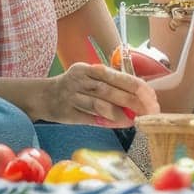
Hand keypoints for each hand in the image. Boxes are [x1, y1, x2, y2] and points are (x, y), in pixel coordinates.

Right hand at [45, 62, 159, 125]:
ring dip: (119, 114)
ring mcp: (71, 96)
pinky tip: (117, 125)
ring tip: (133, 120)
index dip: (135, 85)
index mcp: (88, 69)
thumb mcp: (89, 77)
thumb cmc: (74, 87)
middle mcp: (79, 80)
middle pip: (109, 90)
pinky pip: (89, 118)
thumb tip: (137, 96)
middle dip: (132, 101)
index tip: (149, 95)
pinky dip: (104, 122)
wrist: (43, 96)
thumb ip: (110, 84)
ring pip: (99, 104)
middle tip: (148, 110)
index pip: (116, 75)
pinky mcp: (66, 112)